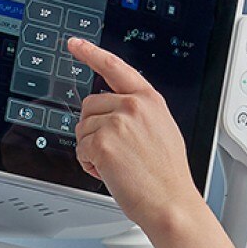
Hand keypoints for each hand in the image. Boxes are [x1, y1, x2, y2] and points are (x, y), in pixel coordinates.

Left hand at [67, 37, 202, 229]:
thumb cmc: (167, 176)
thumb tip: (114, 111)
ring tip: (117, 165)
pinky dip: (89, 164)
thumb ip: (140, 114)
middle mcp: (133, 106)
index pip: (114, 67)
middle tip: (113, 152)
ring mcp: (117, 122)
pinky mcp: (102, 142)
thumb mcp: (163, 131)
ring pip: (82, 129)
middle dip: (93, 128)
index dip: (91, 53)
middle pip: (89, 105)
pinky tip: (110, 173)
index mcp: (149, 100)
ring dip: (91, 149)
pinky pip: (80, 149)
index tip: (75, 44)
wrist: (171, 202)